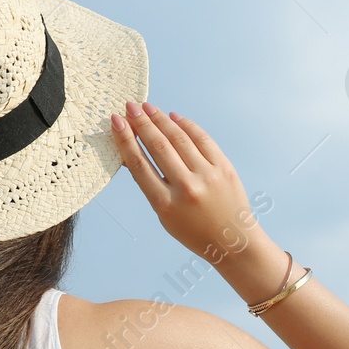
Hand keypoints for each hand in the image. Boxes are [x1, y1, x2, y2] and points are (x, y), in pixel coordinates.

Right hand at [110, 101, 273, 267]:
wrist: (232, 241)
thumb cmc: (193, 230)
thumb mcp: (164, 216)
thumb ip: (150, 185)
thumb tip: (132, 153)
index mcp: (166, 204)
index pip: (140, 165)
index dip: (125, 140)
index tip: (116, 122)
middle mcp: (186, 188)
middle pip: (158, 147)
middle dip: (141, 123)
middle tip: (130, 107)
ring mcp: (208, 176)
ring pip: (179, 139)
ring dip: (160, 119)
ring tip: (147, 108)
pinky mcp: (225, 168)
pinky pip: (202, 139)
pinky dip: (186, 125)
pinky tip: (173, 117)